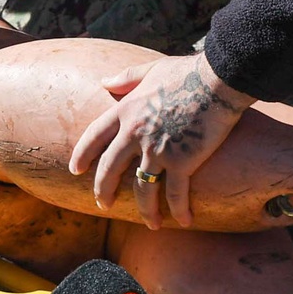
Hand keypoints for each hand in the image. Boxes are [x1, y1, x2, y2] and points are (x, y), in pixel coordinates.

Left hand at [70, 51, 254, 228]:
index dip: (83, 154)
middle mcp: (135, 133)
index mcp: (126, 110)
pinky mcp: (182, 161)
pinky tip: (182, 221)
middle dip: (103, 189)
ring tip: (148, 223)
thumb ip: (126, 78)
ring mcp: (157, 149)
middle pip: (111, 168)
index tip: (75, 169)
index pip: (94, 136)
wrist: (218, 80)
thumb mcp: (150, 70)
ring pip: (142, 189)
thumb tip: (104, 82)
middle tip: (102, 205)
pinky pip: (175, 193)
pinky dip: (178, 210)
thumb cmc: (187, 72)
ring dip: (144, 209)